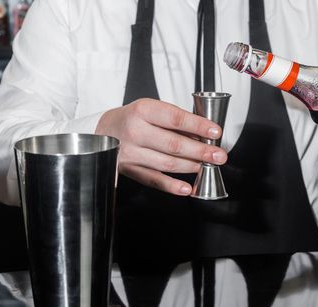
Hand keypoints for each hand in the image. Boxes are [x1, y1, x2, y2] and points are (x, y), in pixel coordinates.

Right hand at [96, 98, 226, 195]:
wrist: (99, 131)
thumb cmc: (131, 119)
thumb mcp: (151, 109)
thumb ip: (175, 121)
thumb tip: (203, 134)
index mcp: (143, 110)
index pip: (176, 118)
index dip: (199, 126)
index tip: (215, 132)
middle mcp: (135, 131)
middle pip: (174, 144)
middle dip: (201, 151)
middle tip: (218, 155)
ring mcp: (131, 153)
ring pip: (167, 163)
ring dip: (191, 166)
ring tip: (207, 166)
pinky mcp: (129, 170)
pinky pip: (153, 180)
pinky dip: (172, 186)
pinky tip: (187, 187)